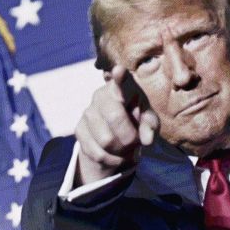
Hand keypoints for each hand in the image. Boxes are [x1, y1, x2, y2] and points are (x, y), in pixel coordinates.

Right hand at [74, 65, 160, 184]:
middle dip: (129, 136)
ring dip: (120, 150)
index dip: (120, 78)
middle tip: (135, 141)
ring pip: (106, 140)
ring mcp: (88, 112)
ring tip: (125, 147)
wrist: (116, 139)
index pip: (122, 82)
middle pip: (115, 118)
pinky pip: (97, 153)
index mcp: (123, 89)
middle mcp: (102, 95)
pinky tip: (114, 153)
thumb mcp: (149, 123)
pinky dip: (111, 159)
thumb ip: (150, 126)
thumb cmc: (137, 123)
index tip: (119, 70)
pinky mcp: (79, 130)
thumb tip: (147, 138)